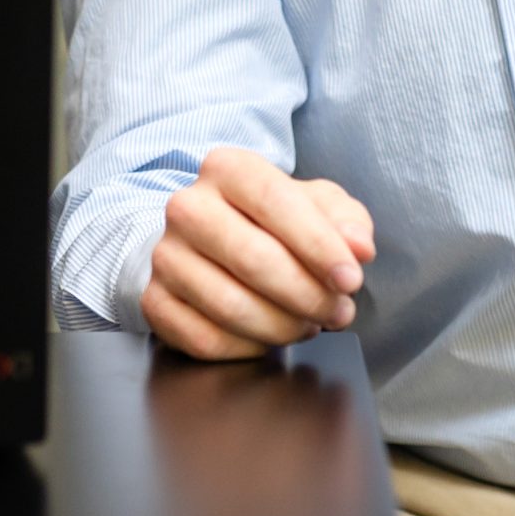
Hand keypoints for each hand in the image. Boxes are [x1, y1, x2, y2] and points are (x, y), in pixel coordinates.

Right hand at [141, 146, 376, 360]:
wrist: (204, 243)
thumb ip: (345, 221)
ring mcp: (166, 256)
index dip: (319, 246)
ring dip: (284, 325)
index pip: (276, 202)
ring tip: (309, 323)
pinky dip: (249, 346)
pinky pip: (207, 338)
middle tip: (338, 311)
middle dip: (308, 295)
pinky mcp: (155, 300)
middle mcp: (188, 207)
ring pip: (231, 306)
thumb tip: (358, 246)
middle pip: (254, 259)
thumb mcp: (314, 206)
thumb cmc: (269, 223)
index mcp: (227, 169)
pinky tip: (269, 335)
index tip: (350, 279)